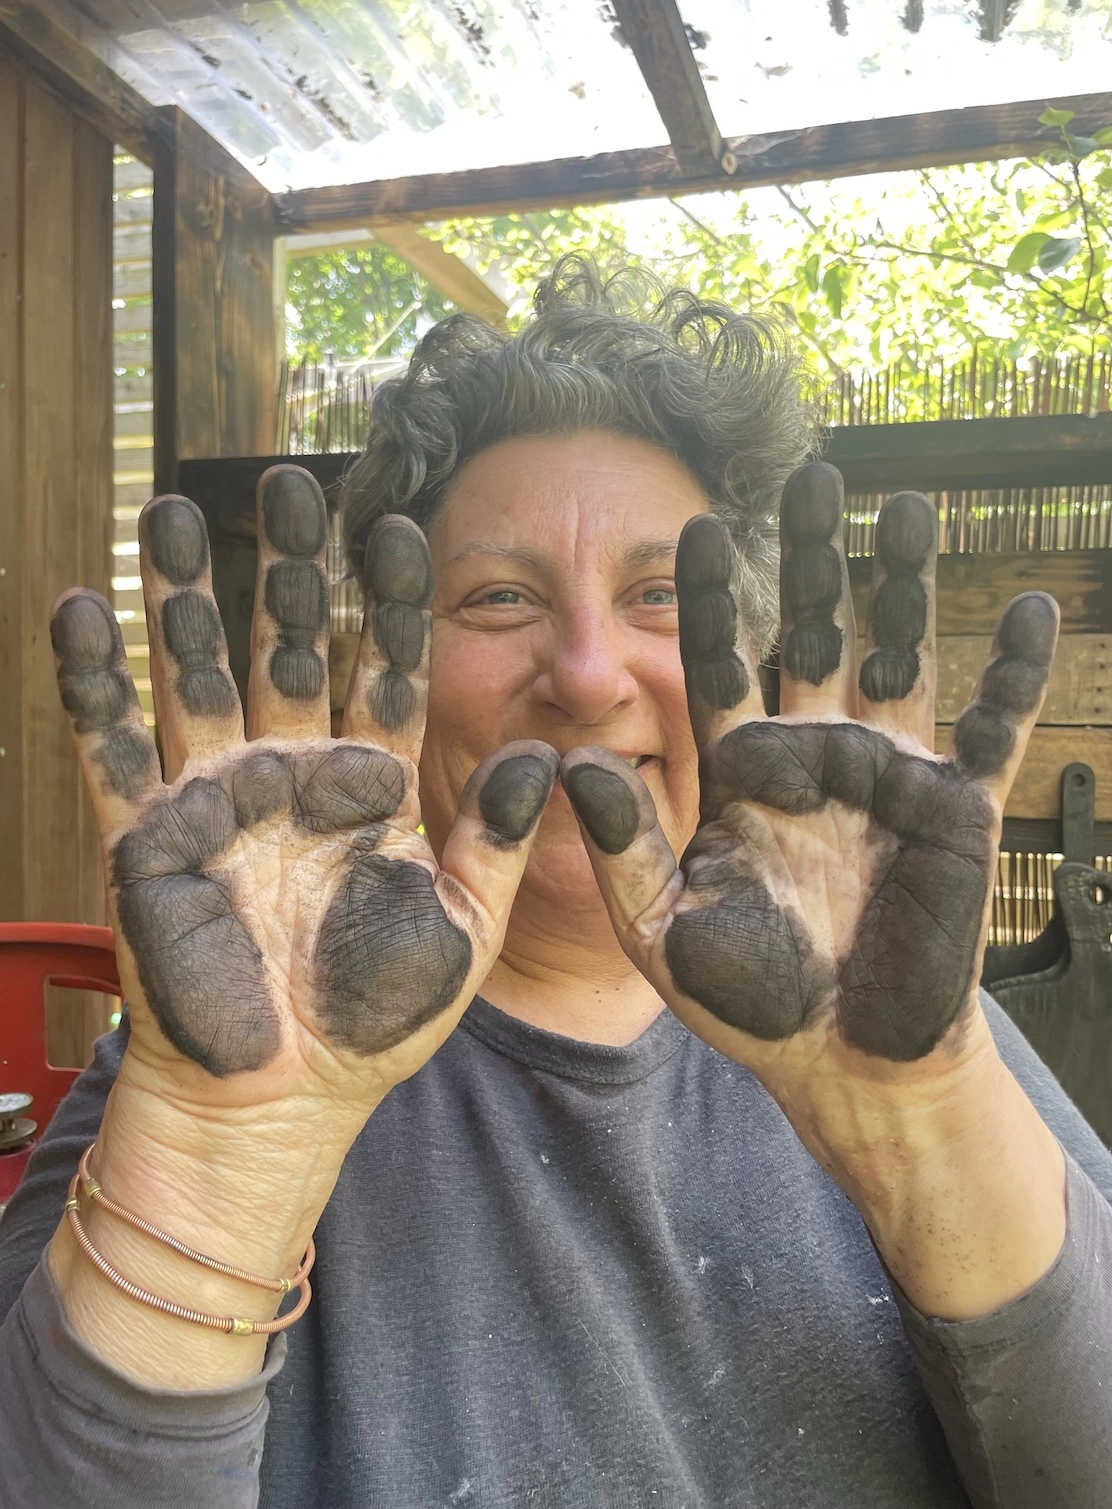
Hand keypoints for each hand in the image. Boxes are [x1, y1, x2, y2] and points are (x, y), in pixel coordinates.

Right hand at [52, 466, 556, 1134]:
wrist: (287, 1098)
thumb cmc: (377, 1022)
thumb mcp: (459, 929)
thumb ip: (496, 841)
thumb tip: (547, 757)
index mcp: (371, 788)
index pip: (384, 671)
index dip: (388, 604)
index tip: (399, 527)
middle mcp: (292, 774)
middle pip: (290, 648)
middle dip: (288, 570)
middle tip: (290, 485)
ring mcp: (217, 799)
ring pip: (199, 673)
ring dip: (187, 595)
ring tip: (177, 511)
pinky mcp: (148, 838)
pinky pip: (114, 745)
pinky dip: (94, 679)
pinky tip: (86, 602)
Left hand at [562, 462, 1057, 1180]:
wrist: (846, 1060)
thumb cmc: (751, 1003)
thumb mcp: (667, 930)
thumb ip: (626, 850)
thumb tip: (579, 766)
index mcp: (742, 777)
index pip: (721, 666)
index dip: (713, 601)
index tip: (696, 527)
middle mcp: (815, 757)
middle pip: (814, 635)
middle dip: (814, 558)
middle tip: (812, 473)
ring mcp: (890, 777)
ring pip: (899, 656)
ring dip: (906, 584)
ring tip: (909, 504)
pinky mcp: (958, 811)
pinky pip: (993, 730)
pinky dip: (1014, 674)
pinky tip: (1031, 609)